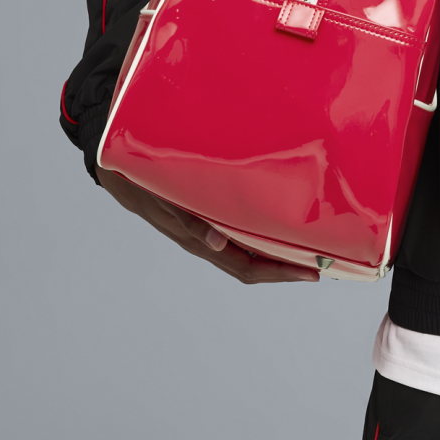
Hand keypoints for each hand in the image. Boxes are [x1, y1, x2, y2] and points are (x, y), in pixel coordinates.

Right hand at [97, 166, 318, 283]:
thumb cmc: (142, 182)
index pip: (246, 268)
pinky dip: (261, 229)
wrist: (118, 166)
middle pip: (252, 264)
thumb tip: (216, 243)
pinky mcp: (205, 212)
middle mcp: (207, 239)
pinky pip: (238, 228)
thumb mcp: (164, 202)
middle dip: (286, 266)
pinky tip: (278, 218)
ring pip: (247, 248)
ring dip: (276, 249)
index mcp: (199, 241)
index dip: (279, 273)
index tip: (311, 273)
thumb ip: (189, 223)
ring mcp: (206, 228)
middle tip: (322, 262)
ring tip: (308, 243)